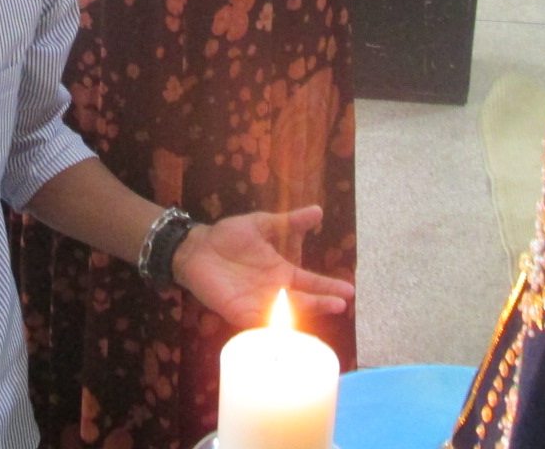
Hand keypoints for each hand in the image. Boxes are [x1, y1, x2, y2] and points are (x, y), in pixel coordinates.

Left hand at [171, 205, 353, 328]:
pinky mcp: (239, 313)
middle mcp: (274, 292)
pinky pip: (259, 325)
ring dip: (300, 316)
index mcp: (281, 272)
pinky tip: (285, 334)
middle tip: (340, 305)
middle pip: (302, 302)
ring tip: (316, 315)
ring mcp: (258, 304)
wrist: (196, 248)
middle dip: (320, 303)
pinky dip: (271, 330)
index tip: (348, 291)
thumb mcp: (262, 225)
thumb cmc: (229, 237)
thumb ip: (289, 222)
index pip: (310, 282)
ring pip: (284, 315)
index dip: (328, 287)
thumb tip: (318, 210)